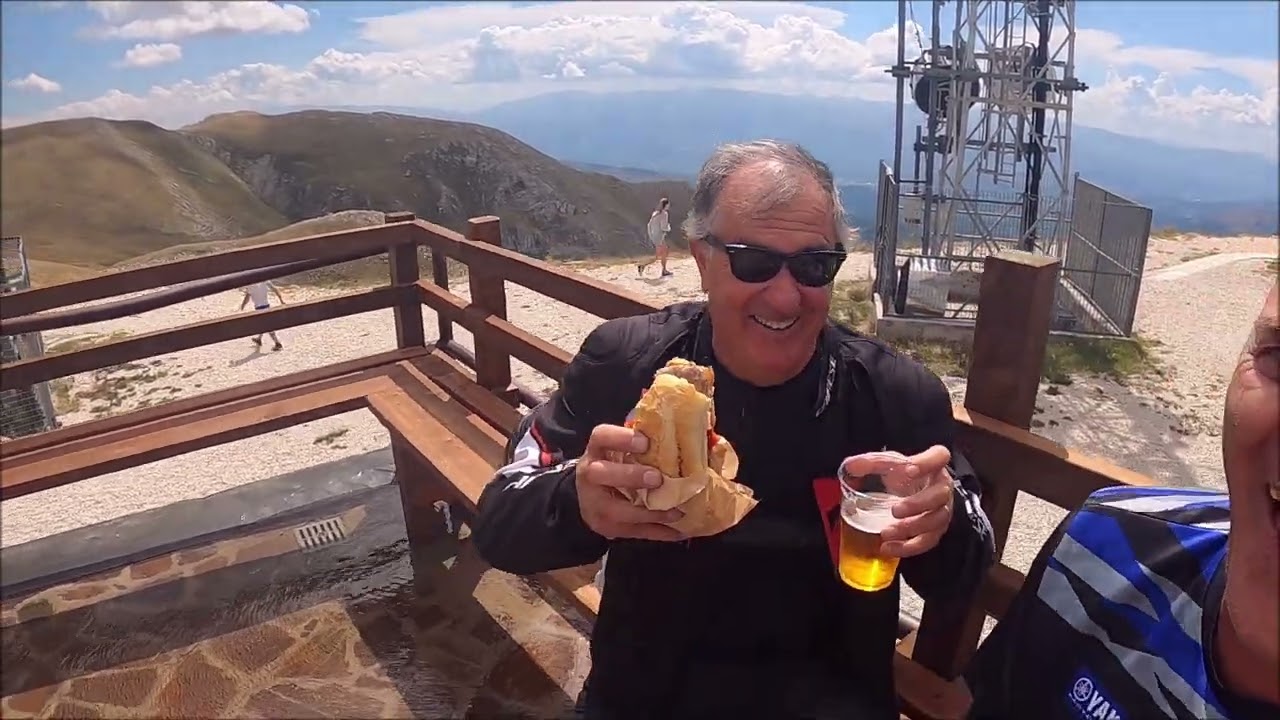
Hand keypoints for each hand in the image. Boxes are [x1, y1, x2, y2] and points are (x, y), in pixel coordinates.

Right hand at [576, 424, 685, 541]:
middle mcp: (590, 475)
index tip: (645, 442)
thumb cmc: (614, 465)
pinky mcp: (606, 527)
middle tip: (657, 479)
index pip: (600, 437)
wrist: (588, 497)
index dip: (621, 438)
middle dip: (630, 476)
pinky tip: (680, 531)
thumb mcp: (619, 450)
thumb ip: (644, 444)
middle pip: (600, 473)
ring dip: (650, 512)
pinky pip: (634, 532)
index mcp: (596, 450)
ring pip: (617, 511)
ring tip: (677, 511)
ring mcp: (595, 504)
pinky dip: (659, 532)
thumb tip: (690, 434)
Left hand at [845, 445, 954, 557]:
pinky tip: (890, 547)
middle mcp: (942, 487)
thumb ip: (871, 463)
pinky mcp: (936, 529)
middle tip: (895, 510)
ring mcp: (942, 509)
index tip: (909, 469)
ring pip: (935, 521)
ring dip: (911, 529)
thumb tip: (850, 466)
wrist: (911, 491)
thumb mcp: (888, 464)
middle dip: (917, 505)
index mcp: (934, 465)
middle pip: (938, 496)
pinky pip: (928, 541)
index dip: (927, 463)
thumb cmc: (904, 475)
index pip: (939, 457)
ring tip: (887, 532)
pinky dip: (909, 547)